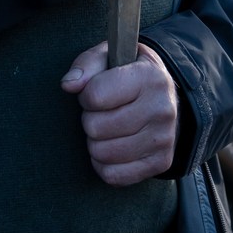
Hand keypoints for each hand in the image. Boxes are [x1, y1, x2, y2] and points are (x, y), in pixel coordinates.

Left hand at [61, 40, 179, 185]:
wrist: (163, 95)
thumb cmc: (127, 73)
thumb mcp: (108, 57)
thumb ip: (86, 65)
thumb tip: (68, 85)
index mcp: (149, 77)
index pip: (96, 95)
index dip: (85, 95)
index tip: (94, 91)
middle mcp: (162, 109)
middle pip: (96, 127)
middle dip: (89, 119)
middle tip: (101, 112)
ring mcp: (164, 139)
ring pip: (103, 154)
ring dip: (95, 142)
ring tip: (106, 128)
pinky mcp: (161, 163)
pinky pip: (114, 176)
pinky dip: (103, 164)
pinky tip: (111, 146)